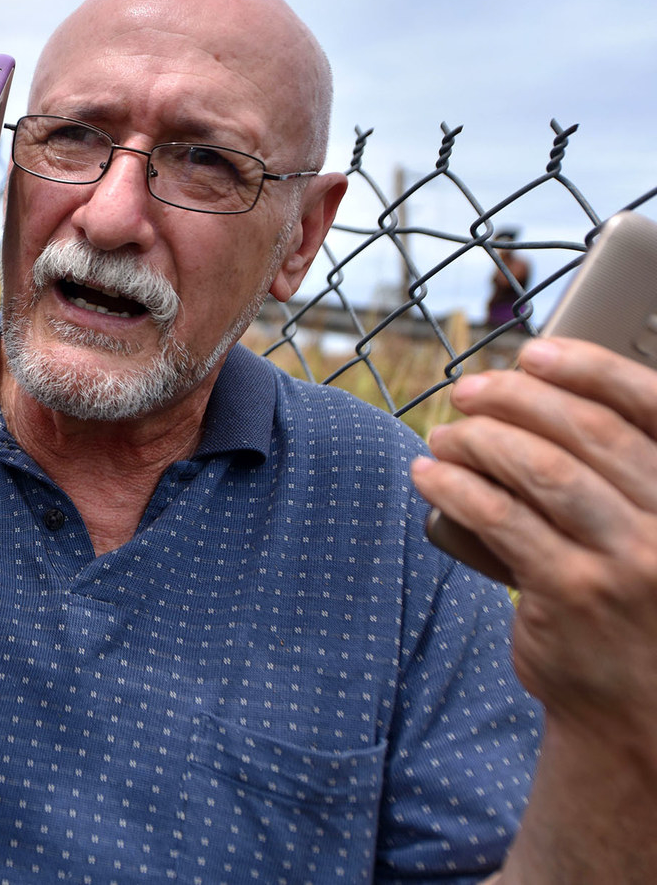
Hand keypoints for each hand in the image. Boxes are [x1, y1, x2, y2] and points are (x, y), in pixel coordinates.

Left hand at [411, 338, 656, 751]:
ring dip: (479, 440)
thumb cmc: (637, 605)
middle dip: (517, 399)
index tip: (535, 353)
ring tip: (443, 435)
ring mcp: (628, 561)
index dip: (591, 368)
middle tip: (467, 392)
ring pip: (540, 469)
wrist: (637, 709)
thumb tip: (537, 393)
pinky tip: (429, 475)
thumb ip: (619, 477)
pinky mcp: (570, 593)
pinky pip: (499, 518)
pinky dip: (455, 486)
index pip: (653, 407)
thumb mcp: (653, 534)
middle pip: (587, 431)